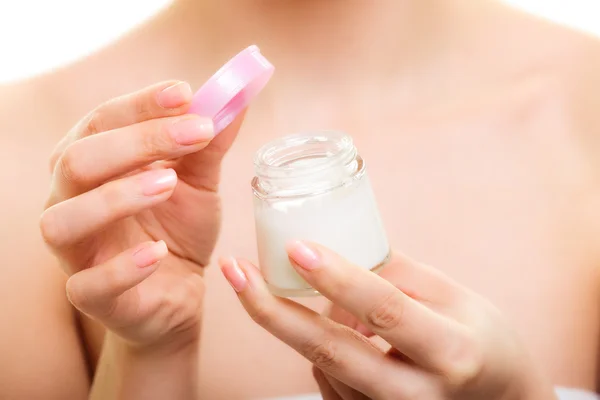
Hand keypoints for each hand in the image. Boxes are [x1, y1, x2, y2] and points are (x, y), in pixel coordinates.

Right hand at [40, 81, 244, 348]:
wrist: (178, 290)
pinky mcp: (89, 296)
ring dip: (117, 197)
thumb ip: (208, 144)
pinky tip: (160, 251)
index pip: (101, 122)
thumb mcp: (199, 183)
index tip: (186, 93)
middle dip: (136, 142)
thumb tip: (237, 96)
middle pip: (75, 161)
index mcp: (93, 164)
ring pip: (64, 219)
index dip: (140, 104)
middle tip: (196, 134)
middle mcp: (70, 202)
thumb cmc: (178, 229)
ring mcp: (76, 252)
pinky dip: (123, 267)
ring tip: (169, 184)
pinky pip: (87, 285)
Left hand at [220, 242, 556, 399]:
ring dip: (306, 323)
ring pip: (324, 365)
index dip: (338, 278)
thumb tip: (338, 243)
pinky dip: (321, 349)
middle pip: (332, 351)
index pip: (385, 310)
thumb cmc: (480, 342)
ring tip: (325, 293)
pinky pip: (326, 382)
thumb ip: (397, 272)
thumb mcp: (455, 297)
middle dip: (275, 311)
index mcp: (450, 351)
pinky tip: (343, 330)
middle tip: (237, 272)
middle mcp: (416, 395)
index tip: (296, 247)